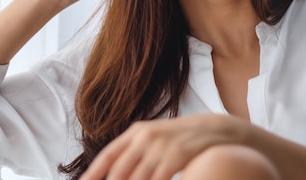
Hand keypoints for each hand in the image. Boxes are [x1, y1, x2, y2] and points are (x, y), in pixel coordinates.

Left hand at [80, 114, 248, 179]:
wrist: (212, 130)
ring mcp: (160, 146)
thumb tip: (112, 172)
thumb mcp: (153, 138)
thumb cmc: (178, 139)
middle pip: (119, 171)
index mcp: (135, 132)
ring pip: (137, 179)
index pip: (108, 155)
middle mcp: (144, 137)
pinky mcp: (176, 155)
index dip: (93, 173)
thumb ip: (133, 151)